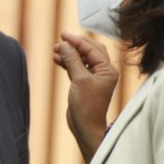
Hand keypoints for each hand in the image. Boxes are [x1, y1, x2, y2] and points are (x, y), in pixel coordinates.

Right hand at [53, 32, 118, 161]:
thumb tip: (65, 45)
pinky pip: (76, 68)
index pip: (92, 49)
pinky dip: (67, 63)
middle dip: (74, 45)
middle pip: (89, 51)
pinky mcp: (84, 84)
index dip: (77, 41)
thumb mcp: (79, 80)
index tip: (63, 36)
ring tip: (55, 50)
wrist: (85, 127)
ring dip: (69, 54)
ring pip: (81, 59)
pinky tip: (57, 59)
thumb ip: (73, 60)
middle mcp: (103, 72)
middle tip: (60, 40)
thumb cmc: (87, 106)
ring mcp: (94, 78)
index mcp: (107, 70)